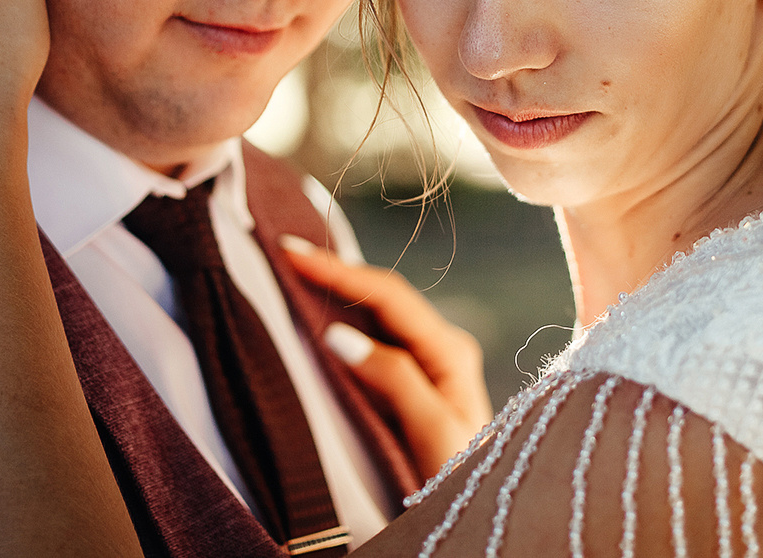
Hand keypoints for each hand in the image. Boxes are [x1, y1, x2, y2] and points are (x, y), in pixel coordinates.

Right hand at [281, 238, 493, 476]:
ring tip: (297, 271)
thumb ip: (391, 378)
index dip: (340, 271)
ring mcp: (429, 363)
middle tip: (285, 252)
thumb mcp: (429, 427)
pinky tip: (321, 312)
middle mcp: (441, 347)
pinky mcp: (413, 382)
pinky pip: (376, 339)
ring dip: (339, 291)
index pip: (389, 295)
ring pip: (378, 315)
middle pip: (383, 296)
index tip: (294, 255)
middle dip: (335, 272)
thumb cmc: (458, 475)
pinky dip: (345, 320)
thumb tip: (336, 333)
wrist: (477, 510)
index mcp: (450, 349)